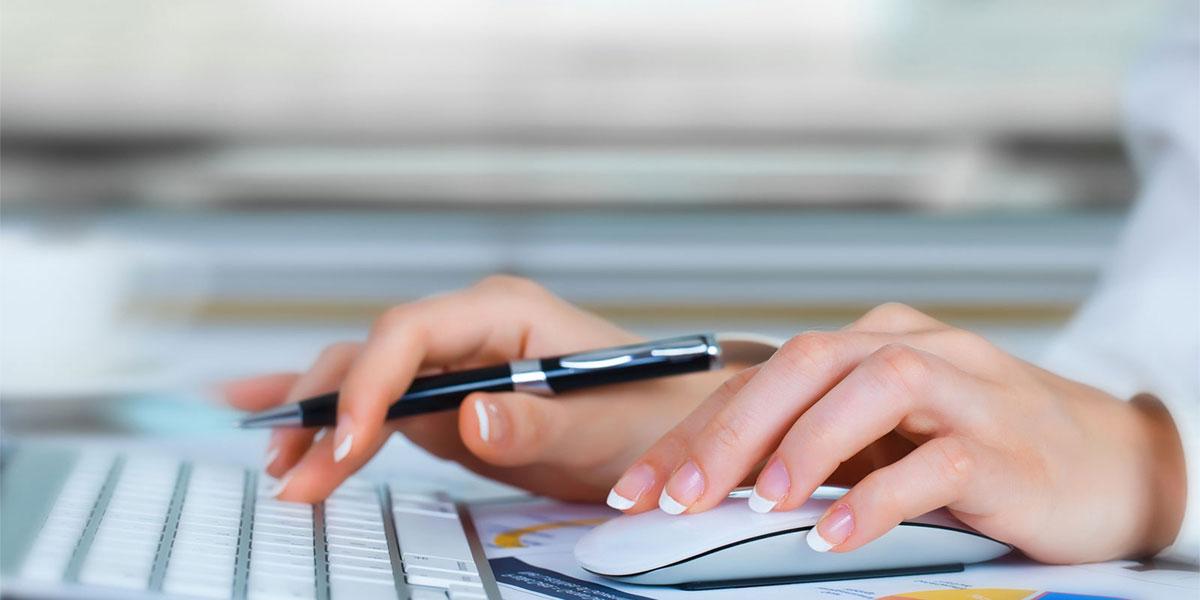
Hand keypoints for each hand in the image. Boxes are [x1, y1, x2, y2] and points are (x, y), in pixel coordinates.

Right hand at [223, 276, 736, 502]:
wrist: (671, 430)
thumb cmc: (648, 413)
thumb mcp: (600, 425)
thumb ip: (536, 423)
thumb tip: (470, 415)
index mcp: (505, 312)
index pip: (411, 332)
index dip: (371, 383)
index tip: (347, 440)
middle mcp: (471, 331)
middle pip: (374, 355)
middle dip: (327, 409)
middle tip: (293, 468)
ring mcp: (456, 366)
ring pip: (366, 383)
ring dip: (319, 423)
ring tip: (281, 467)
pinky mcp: (451, 403)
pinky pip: (381, 409)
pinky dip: (330, 420)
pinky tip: (276, 415)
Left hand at [609, 303, 1186, 562]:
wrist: (1108, 461)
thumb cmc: (979, 447)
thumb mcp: (883, 439)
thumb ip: (813, 447)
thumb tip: (710, 485)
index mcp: (868, 344)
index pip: (762, 378)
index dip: (694, 433)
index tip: (637, 488)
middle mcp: (912, 350)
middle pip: (806, 366)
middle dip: (730, 433)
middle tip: (676, 497)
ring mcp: (966, 390)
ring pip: (875, 387)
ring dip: (806, 444)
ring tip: (759, 501)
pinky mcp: (1007, 445)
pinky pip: (938, 462)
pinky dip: (879, 499)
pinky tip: (835, 535)